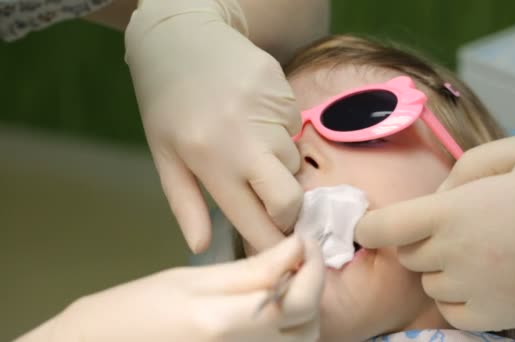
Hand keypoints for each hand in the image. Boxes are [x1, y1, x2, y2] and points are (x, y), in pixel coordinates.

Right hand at [18, 236, 323, 341]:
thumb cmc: (135, 308)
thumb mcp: (189, 280)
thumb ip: (248, 272)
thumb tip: (294, 248)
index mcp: (225, 323)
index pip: (298, 298)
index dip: (312, 266)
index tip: (305, 239)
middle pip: (309, 328)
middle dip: (313, 288)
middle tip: (301, 256)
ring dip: (305, 310)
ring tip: (289, 277)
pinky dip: (288, 328)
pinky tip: (275, 304)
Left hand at [125, 0, 302, 252]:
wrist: (180, 37)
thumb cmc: (166, 102)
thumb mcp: (164, 155)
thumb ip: (185, 204)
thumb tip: (201, 246)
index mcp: (210, 160)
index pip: (253, 220)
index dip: (267, 243)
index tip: (275, 251)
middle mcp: (245, 139)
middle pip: (289, 199)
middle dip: (287, 213)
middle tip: (272, 207)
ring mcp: (268, 112)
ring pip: (295, 162)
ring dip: (280, 166)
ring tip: (251, 146)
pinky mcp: (284, 89)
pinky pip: (296, 128)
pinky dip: (282, 134)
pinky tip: (257, 118)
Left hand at [355, 134, 514, 330]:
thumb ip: (464, 168)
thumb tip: (438, 194)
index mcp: (453, 212)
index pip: (382, 228)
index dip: (369, 226)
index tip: (371, 225)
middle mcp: (455, 256)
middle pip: (405, 254)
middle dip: (415, 238)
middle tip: (452, 223)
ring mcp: (475, 291)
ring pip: (427, 282)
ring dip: (437, 266)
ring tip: (477, 248)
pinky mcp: (498, 317)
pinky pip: (451, 310)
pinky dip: (455, 295)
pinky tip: (482, 277)